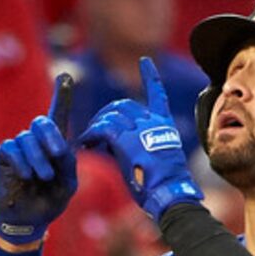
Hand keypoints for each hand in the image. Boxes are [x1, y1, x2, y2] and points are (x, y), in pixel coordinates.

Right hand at [0, 73, 77, 247]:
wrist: (28, 221)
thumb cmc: (48, 201)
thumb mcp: (67, 185)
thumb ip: (68, 165)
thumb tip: (61, 147)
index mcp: (54, 146)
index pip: (57, 115)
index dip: (61, 95)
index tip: (65, 76)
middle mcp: (36, 142)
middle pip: (42, 122)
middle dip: (51, 135)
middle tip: (58, 152)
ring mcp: (18, 147)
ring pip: (27, 138)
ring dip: (37, 157)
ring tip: (42, 176)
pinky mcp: (3, 156)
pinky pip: (11, 149)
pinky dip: (21, 161)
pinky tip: (26, 175)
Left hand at [78, 56, 203, 222]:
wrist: (170, 194)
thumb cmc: (164, 187)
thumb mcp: (156, 160)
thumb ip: (137, 144)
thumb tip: (111, 143)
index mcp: (165, 125)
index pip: (158, 94)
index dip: (150, 76)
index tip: (145, 61)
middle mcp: (153, 121)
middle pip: (123, 105)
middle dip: (106, 116)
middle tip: (95, 133)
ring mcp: (140, 129)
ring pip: (110, 116)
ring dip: (96, 127)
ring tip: (88, 141)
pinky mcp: (127, 140)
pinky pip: (103, 130)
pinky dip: (91, 136)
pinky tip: (85, 144)